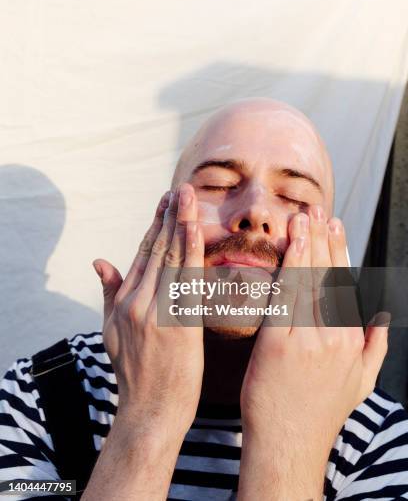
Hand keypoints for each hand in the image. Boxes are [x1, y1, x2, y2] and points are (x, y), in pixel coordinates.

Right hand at [94, 183, 204, 442]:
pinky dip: (191, 252)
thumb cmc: (134, 373)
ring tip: (189, 197)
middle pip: (156, 250)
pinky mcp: (177, 324)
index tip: (165, 202)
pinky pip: (186, 281)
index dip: (154, 225)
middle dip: (169, 216)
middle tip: (180, 188)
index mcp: (124, 302)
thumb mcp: (111, 332)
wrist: (150, 411)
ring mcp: (157, 313)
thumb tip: (99, 260)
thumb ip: (108, 293)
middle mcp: (138, 302)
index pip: (142, 254)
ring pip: (170, 259)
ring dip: (181, 224)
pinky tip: (195, 231)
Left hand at [238, 206, 388, 499]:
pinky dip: (287, 271)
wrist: (289, 444)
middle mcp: (332, 336)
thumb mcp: (361, 382)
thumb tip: (384, 317)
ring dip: (305, 246)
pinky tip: (287, 248)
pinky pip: (284, 300)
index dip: (338, 252)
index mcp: (349, 339)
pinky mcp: (278, 345)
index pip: (344, 283)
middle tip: (316, 210)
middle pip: (328, 276)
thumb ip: (375, 346)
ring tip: (302, 218)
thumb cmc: (319, 413)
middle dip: (322, 240)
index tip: (334, 226)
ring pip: (308, 283)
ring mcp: (307, 340)